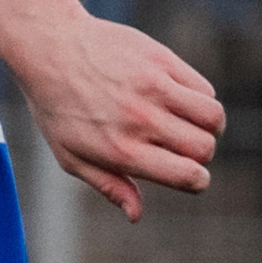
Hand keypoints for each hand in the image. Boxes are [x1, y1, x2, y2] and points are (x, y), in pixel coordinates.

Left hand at [7, 15, 224, 220]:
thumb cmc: (56, 107)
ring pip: (214, 117)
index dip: (197, 181)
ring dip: (208, 127)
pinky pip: (204, 89)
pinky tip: (176, 99)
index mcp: (120, 150)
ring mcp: (153, 88)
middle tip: (179, 146)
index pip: (188, 176)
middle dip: (199, 154)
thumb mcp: (70, 155)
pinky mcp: (162, 61)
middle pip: (205, 148)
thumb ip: (108, 185)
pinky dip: (199, 99)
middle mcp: (140, 120)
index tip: (189, 174)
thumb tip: (137, 216)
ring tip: (187, 124)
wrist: (47, 46)